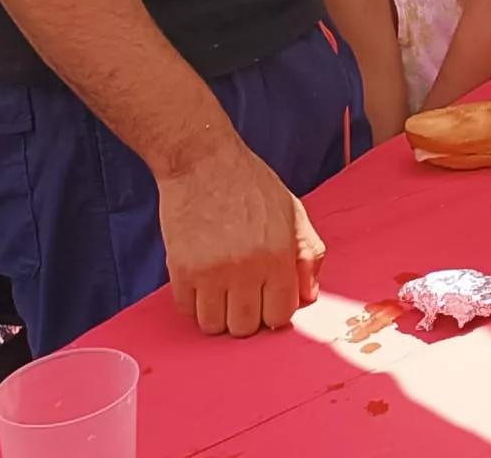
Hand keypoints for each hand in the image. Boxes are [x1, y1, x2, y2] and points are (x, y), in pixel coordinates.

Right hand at [157, 139, 322, 337]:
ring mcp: (211, 272)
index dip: (274, 310)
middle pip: (246, 328)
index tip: (267, 297)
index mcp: (278, 254)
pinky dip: (194, 302)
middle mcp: (246, 268)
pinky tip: (201, 279)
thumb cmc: (251, 184)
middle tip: (243, 292)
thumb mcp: (292, 210)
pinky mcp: (181, 271)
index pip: (280, 315)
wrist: (203, 161)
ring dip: (219, 313)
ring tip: (221, 287)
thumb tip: (308, 295)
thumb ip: (308, 253)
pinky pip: (188, 312)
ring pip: (215, 327)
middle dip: (247, 315)